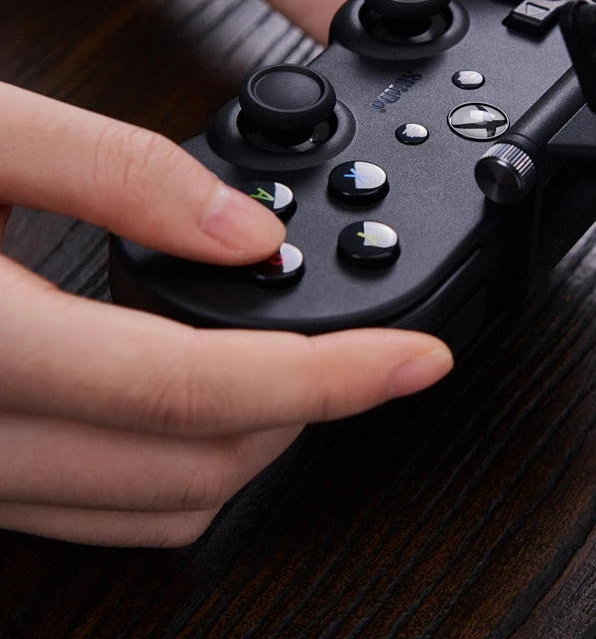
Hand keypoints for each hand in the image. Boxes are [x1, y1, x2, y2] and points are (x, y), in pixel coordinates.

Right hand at [0, 83, 452, 546]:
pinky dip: (174, 461)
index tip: (417, 359)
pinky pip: (93, 507)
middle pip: (196, 469)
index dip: (336, 379)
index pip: (202, 391)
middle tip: (356, 338)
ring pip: (152, 506)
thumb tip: (241, 232)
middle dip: (303, 410)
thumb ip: (111, 174)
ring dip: (247, 441)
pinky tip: (194, 388)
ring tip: (293, 356)